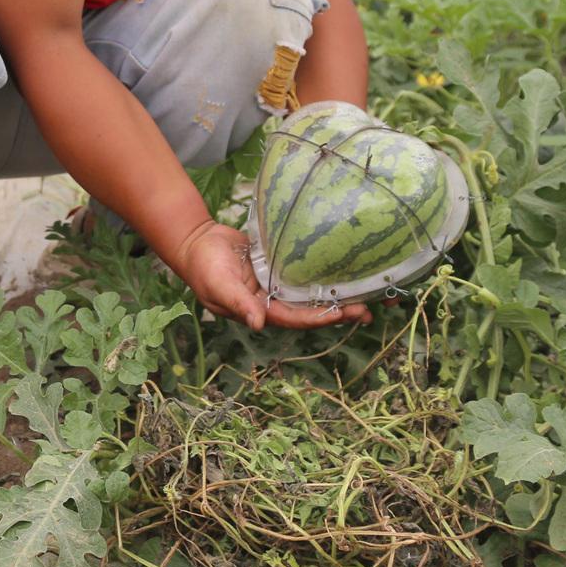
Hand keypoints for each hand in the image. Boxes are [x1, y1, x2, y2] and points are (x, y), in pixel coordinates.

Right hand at [170, 219, 372, 330]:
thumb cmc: (203, 266)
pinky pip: (304, 273)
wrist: (197, 241)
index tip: (343, 313)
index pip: (295, 319)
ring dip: (336, 296)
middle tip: (367, 310)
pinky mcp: (279, 266)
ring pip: (311, 293)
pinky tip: (342, 270)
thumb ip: (239, 303)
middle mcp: (274, 301)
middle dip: (338, 312)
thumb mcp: (219, 285)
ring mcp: (277, 284)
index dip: (319, 318)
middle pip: (310, 310)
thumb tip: (258, 324)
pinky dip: (322, 274)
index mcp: (261, 310)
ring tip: (366, 295)